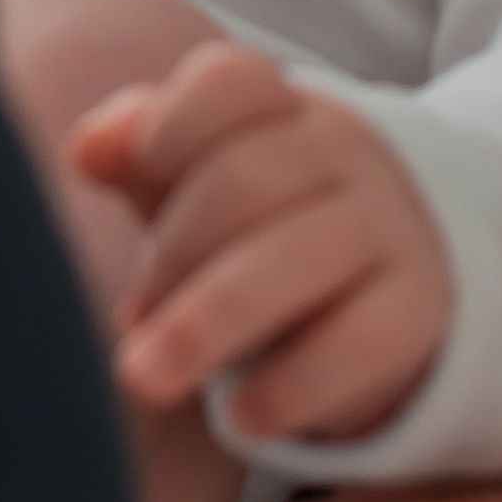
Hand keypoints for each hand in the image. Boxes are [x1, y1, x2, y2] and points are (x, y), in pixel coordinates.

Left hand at [73, 42, 452, 442]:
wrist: (398, 289)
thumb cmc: (263, 230)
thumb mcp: (199, 183)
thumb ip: (140, 154)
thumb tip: (85, 151)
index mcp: (283, 110)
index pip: (229, 83)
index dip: (162, 130)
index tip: (104, 184)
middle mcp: (344, 154)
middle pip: (246, 179)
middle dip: (171, 253)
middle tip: (130, 321)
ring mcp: (388, 228)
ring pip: (298, 256)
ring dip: (206, 322)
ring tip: (142, 376)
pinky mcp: (416, 313)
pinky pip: (360, 340)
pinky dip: (291, 385)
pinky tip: (242, 418)